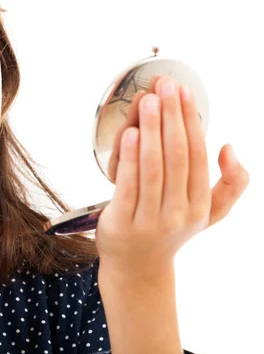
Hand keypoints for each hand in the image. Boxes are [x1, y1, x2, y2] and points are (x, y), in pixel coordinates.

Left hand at [95, 75, 249, 279]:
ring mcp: (150, 219)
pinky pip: (128, 185)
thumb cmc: (171, 230)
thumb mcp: (209, 213)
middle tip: (165, 85)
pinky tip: (129, 133)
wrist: (138, 267)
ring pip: (154, 168)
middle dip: (172, 117)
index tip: (184, 91)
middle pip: (178, 156)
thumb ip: (231, 184)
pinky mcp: (122, 222)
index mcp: (200, 204)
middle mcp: (178, 212)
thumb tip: (229, 148)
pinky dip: (130, 158)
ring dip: (152, 130)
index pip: (199, 155)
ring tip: (149, 100)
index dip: (191, 121)